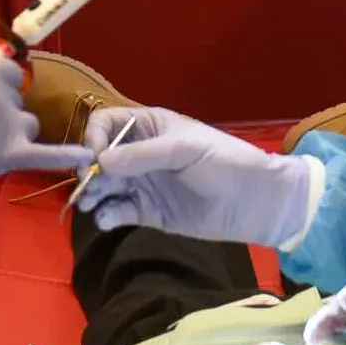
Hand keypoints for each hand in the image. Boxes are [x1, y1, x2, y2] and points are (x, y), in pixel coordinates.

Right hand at [0, 44, 87, 200]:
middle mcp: (4, 94)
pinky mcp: (7, 155)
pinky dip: (67, 156)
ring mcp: (8, 126)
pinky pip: (45, 155)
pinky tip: (87, 157)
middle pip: (17, 100)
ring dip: (14, 130)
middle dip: (0, 109)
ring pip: (28, 125)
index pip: (8, 72)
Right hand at [78, 106, 323, 249]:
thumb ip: (142, 155)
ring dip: (94, 195)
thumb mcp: (184, 150)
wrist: (255, 201)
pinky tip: (108, 220)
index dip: (95, 138)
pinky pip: (118, 212)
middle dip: (90, 171)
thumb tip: (100, 162)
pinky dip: (107, 216)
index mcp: (149, 127)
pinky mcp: (148, 212)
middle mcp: (140, 153)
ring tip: (94, 205)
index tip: (96, 158)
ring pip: (105, 187)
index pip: (106, 124)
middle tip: (90, 188)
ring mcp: (143, 184)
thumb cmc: (224, 162)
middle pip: (100, 158)